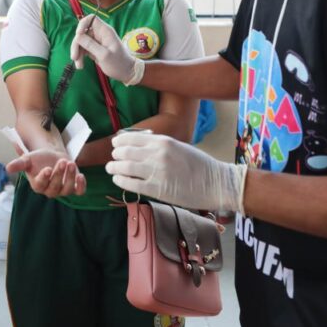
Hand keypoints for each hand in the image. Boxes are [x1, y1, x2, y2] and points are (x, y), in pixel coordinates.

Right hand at [6, 148, 86, 197]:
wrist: (53, 156)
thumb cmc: (39, 159)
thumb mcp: (28, 159)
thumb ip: (19, 164)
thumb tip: (7, 168)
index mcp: (38, 185)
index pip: (40, 185)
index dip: (44, 178)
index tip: (47, 168)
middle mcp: (50, 190)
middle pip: (54, 187)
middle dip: (58, 174)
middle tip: (61, 161)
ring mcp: (63, 190)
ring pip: (67, 189)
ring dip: (69, 177)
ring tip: (70, 163)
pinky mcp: (74, 187)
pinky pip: (79, 191)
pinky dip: (81, 185)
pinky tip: (80, 175)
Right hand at [70, 14, 141, 83]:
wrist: (126, 73)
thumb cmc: (118, 63)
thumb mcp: (104, 55)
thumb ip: (90, 45)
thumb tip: (77, 36)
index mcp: (105, 31)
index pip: (91, 19)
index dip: (82, 24)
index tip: (78, 35)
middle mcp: (100, 34)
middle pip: (82, 32)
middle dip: (77, 44)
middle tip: (74, 57)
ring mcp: (96, 42)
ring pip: (81, 42)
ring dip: (77, 52)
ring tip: (79, 65)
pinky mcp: (94, 49)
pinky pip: (83, 49)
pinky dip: (80, 56)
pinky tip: (80, 65)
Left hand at [106, 131, 246, 212]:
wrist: (215, 183)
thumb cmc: (199, 165)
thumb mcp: (178, 146)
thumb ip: (158, 145)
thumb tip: (138, 144)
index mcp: (163, 141)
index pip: (131, 138)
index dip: (119, 141)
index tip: (116, 144)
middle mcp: (157, 154)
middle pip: (125, 152)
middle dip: (115, 155)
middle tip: (113, 158)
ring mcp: (156, 172)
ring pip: (124, 167)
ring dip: (114, 167)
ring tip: (111, 168)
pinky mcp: (157, 189)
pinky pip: (131, 184)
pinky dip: (121, 180)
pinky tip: (118, 179)